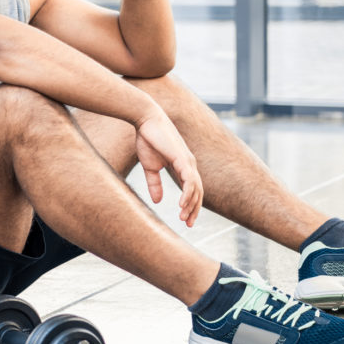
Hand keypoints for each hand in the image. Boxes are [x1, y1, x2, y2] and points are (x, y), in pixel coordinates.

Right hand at [134, 111, 202, 226]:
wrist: (145, 120)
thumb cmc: (148, 139)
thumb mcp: (150, 166)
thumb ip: (155, 183)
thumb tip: (157, 201)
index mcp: (183, 166)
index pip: (192, 189)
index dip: (191, 205)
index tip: (185, 220)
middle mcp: (189, 164)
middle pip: (198, 192)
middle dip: (194, 209)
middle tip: (187, 224)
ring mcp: (188, 161)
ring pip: (196, 189)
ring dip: (190, 205)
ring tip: (183, 218)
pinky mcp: (182, 158)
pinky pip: (189, 181)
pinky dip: (187, 194)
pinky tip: (182, 205)